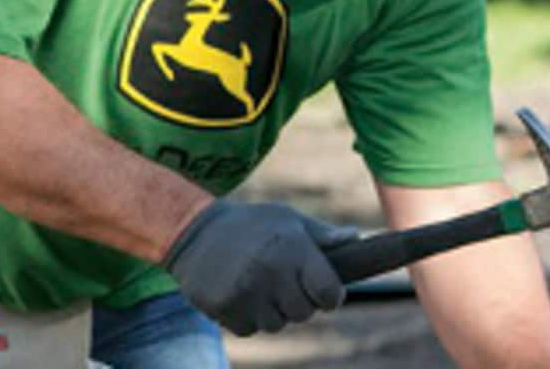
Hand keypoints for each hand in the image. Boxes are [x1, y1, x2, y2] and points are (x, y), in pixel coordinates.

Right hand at [161, 200, 358, 335]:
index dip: (328, 294)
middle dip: (296, 301)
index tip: (319, 288)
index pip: (330, 294)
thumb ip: (322, 236)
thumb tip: (358, 240)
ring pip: (275, 324)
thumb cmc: (249, 225)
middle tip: (277, 279)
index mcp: (292, 247)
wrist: (191, 231)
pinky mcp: (222, 306)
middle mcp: (270, 270)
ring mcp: (245, 291)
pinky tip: (235, 290)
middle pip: (304, 313)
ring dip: (269, 310)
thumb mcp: (286, 220)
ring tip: (253, 282)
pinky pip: (248, 329)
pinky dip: (244, 316)